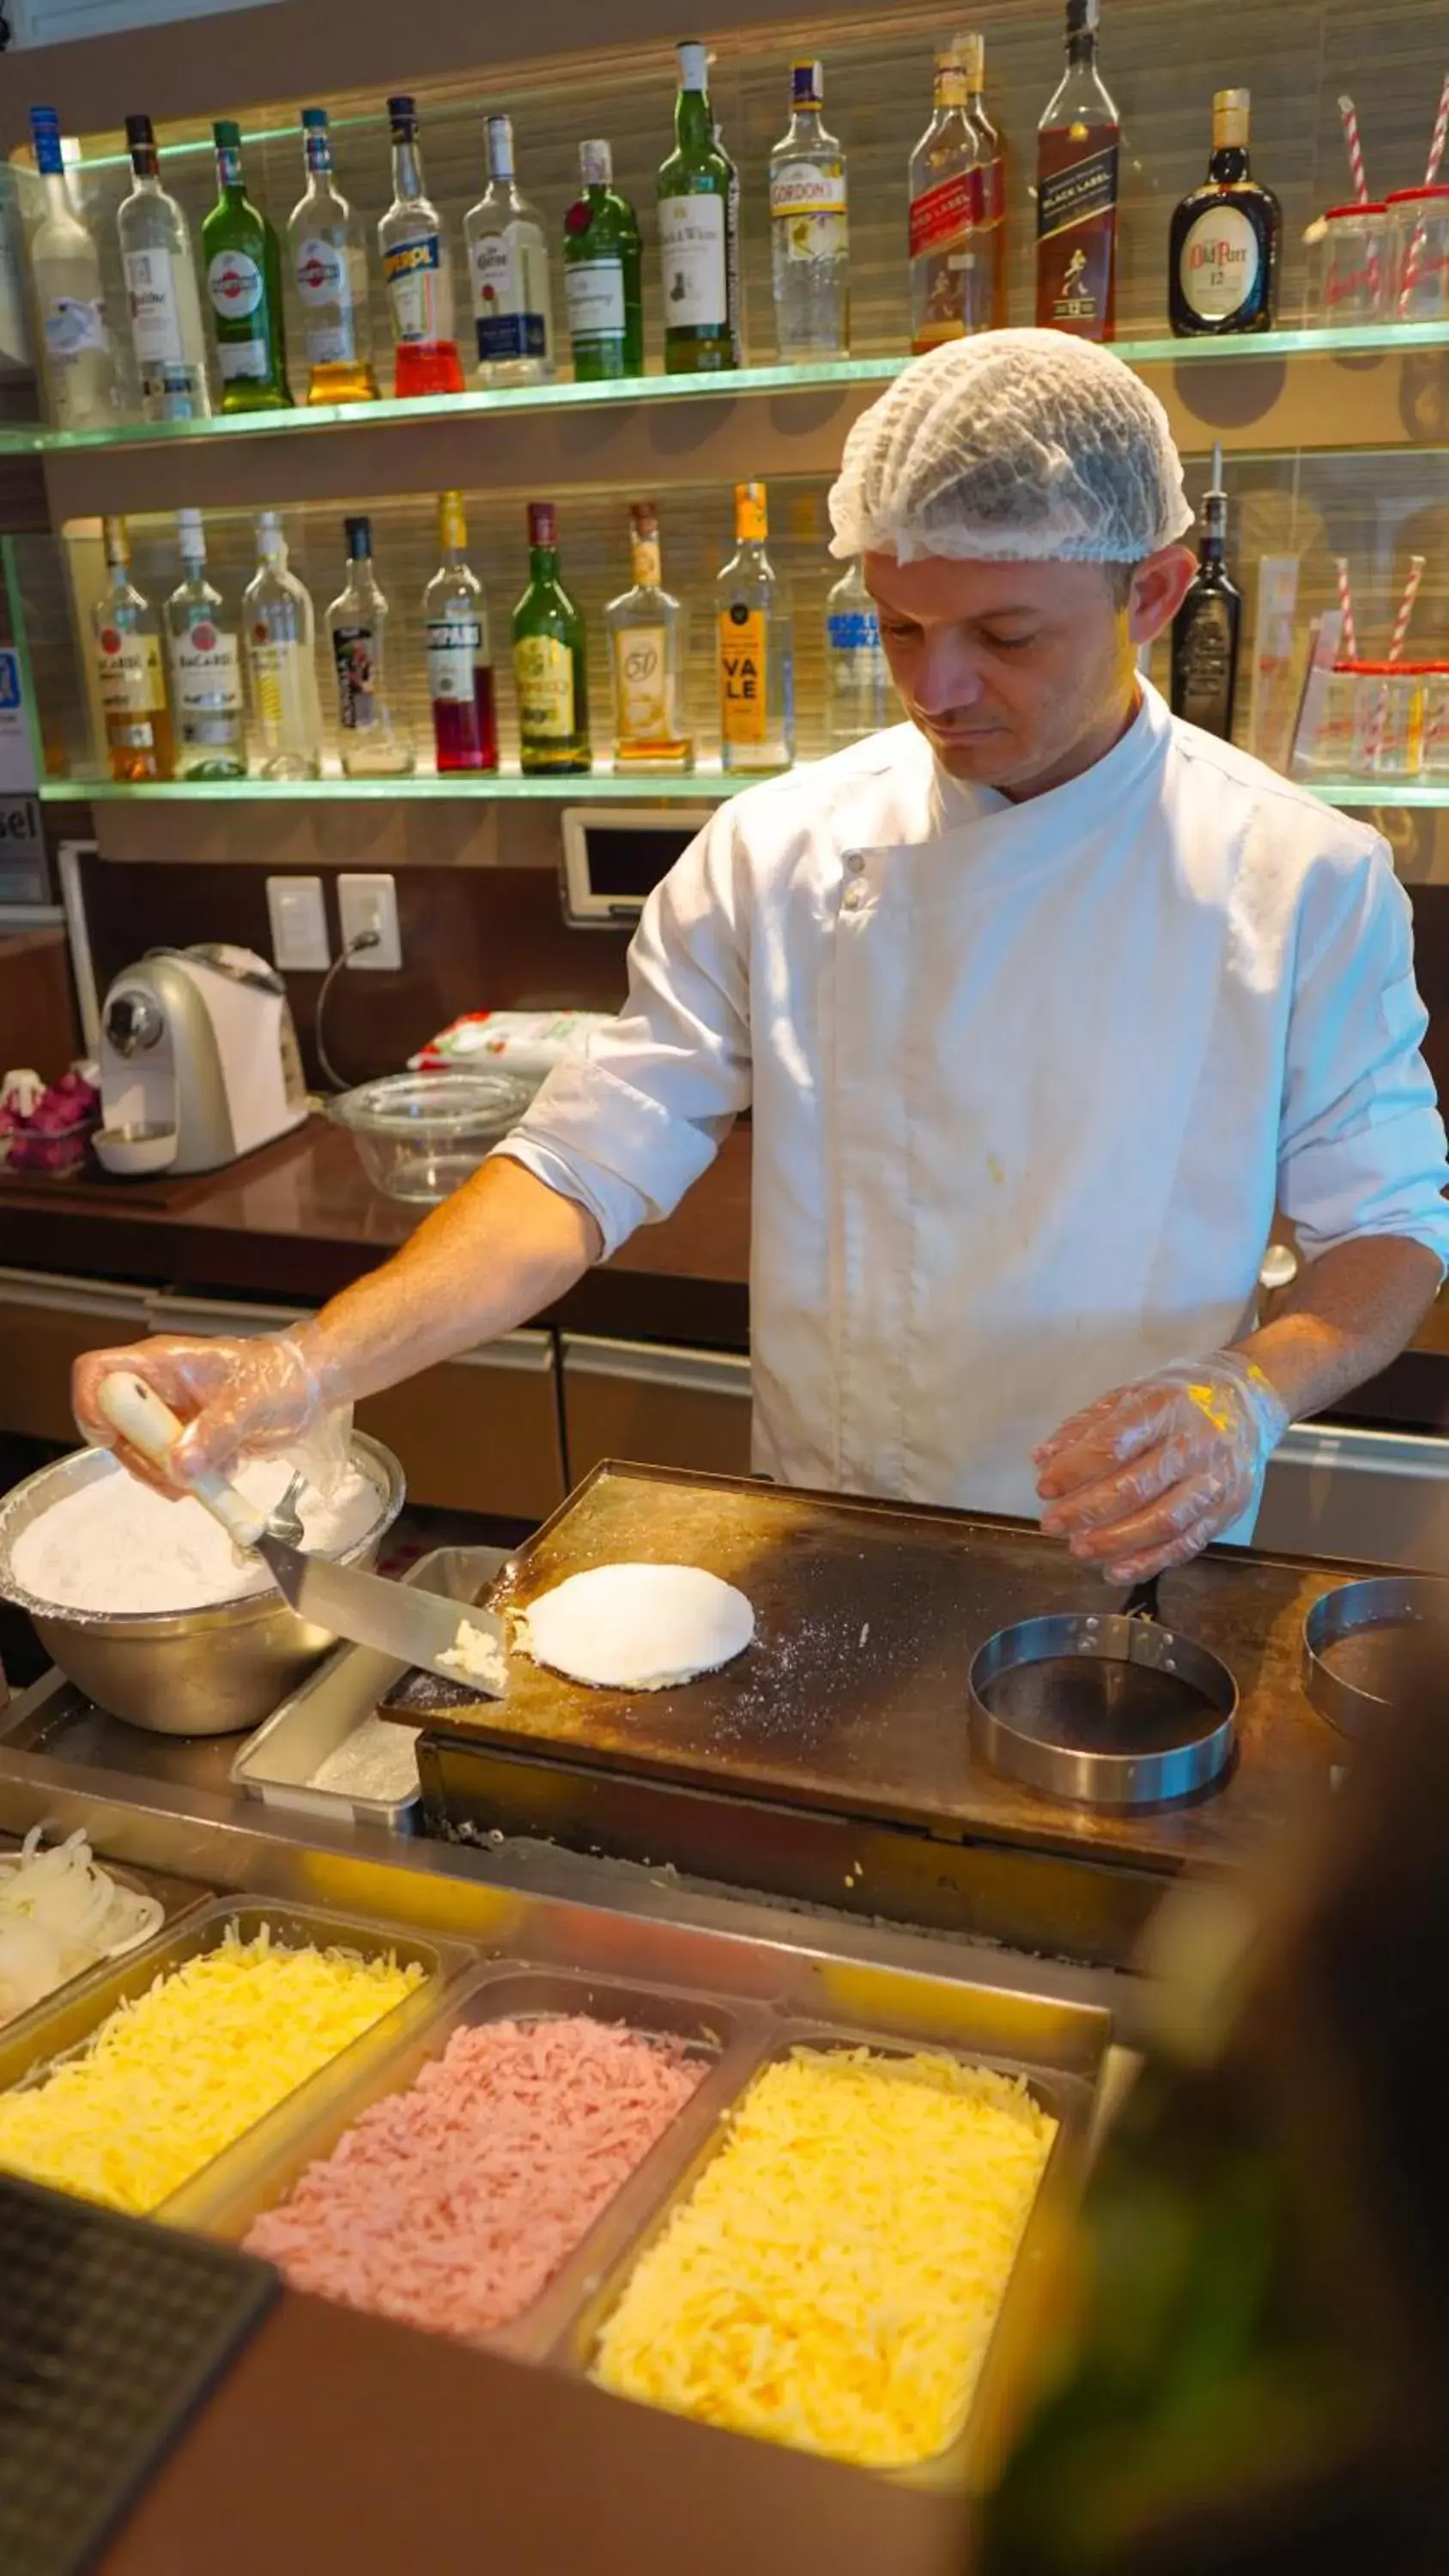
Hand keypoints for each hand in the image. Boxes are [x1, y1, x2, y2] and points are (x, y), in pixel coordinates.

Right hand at [72, 1332, 325, 1496]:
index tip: (115, 1440)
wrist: (309, 1391)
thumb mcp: (253, 1403)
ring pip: (138, 1454)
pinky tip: (222, 1472)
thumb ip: (216, 1433)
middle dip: (140, 1459)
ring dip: (166, 1476)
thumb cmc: (281, 1379)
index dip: (92, 1406)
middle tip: (179, 1476)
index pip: (97, 1373)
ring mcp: (169, 1416)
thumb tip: (179, 1465)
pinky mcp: (184, 1440)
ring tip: (210, 1477)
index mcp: (164, 1364)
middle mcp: (157, 1389)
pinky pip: (166, 1468)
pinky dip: (188, 1481)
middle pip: (113, 1426)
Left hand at [1034, 1351, 1290, 1584]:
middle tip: (1053, 1524)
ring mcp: (1215, 1480)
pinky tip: (1117, 1569)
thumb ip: (1086, 1426)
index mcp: (1165, 1407)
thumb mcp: (1131, 1394)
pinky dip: (1150, 1562)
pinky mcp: (1227, 1510)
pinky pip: (1187, 1543)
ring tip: (1080, 1549)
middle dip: (1088, 1510)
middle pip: (1137, 1486)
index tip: (1044, 1488)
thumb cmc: (1180, 1398)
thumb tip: (1044, 1459)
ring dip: (1117, 1542)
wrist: (1249, 1402)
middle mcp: (1195, 1444)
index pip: (1114, 1443)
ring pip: (1164, 1521)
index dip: (1075, 1469)